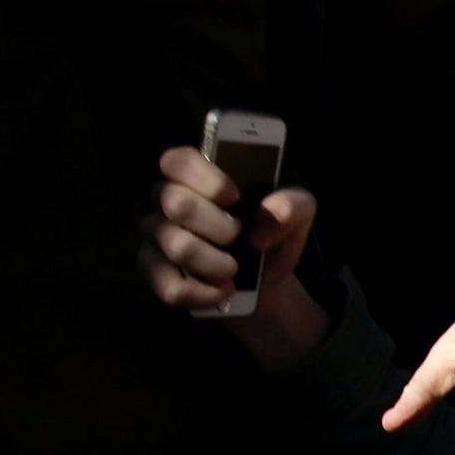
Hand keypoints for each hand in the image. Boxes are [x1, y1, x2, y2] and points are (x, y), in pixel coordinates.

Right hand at [137, 145, 324, 370]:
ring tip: (235, 269)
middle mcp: (168, 202)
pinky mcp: (156, 274)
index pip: (178, 161)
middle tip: (238, 236)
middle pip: (176, 203)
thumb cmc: (272, 233)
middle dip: (218, 225)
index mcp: (198, 176)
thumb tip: (269, 214)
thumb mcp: (298, 213)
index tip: (234, 196)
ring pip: (175, 245)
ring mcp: (157, 237)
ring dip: (214, 262)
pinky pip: (168, 286)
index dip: (205, 178)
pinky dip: (202, 293)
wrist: (266, 282)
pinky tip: (222, 291)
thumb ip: (293, 203)